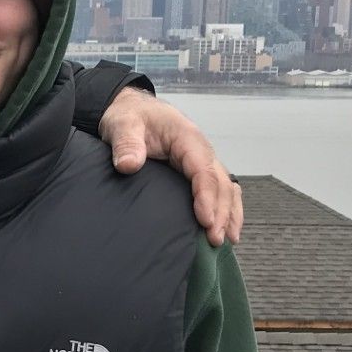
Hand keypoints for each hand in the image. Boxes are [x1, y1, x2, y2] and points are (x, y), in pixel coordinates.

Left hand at [99, 88, 242, 247]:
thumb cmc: (130, 118)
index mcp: (187, 138)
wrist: (133, 111)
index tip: (205, 220)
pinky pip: (219, 189)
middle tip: (215, 239)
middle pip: (220, 183)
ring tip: (227, 241)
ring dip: (229, 214)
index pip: (203, 170)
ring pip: (226, 188)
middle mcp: (201, 151)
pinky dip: (226, 208)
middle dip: (221, 212)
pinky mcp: (198, 171)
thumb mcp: (122, 125)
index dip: (206, 197)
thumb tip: (128, 165)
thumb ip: (126, 143)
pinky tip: (226, 228)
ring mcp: (202, 161)